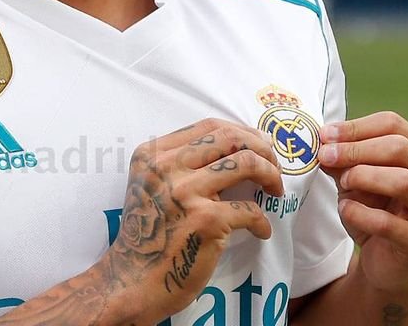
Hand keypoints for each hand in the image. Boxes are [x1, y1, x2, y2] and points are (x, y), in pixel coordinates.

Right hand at [102, 118, 285, 324]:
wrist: (133, 280)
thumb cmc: (148, 234)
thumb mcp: (150, 185)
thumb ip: (179, 164)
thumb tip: (233, 150)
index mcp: (152, 154)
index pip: (209, 126)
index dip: (242, 133)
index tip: (258, 147)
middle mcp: (166, 167)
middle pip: (230, 137)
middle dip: (262, 149)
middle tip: (274, 167)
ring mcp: (186, 193)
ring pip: (246, 162)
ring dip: (271, 175)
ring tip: (275, 191)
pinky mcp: (206, 221)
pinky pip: (250, 209)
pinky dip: (262, 221)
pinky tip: (261, 231)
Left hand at [318, 112, 407, 297]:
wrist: (384, 260)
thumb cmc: (372, 209)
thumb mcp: (353, 177)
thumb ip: (342, 158)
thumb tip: (325, 141)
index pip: (393, 124)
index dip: (355, 127)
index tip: (324, 135)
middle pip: (400, 148)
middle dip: (356, 149)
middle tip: (325, 156)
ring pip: (403, 181)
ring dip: (363, 177)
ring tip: (343, 183)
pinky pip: (390, 223)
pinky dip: (361, 213)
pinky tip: (345, 209)